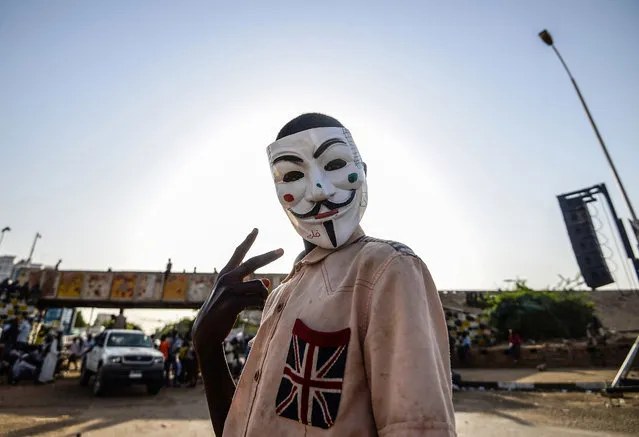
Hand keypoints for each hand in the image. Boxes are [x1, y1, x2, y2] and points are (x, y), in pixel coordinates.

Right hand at [192, 229, 282, 348]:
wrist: (206, 330)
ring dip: (264, 295)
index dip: (248, 241)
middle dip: (269, 256)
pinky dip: (261, 304)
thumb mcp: (233, 294)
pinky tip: (256, 309)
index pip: (239, 253)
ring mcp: (229, 289)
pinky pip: (257, 299)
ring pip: (259, 286)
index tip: (256, 229)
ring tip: (258, 303)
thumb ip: (248, 285)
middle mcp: (227, 278)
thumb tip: (267, 281)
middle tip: (282, 250)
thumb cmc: (221, 311)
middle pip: (252, 262)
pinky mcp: (232, 302)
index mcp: (226, 273)